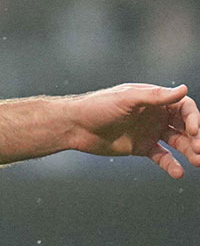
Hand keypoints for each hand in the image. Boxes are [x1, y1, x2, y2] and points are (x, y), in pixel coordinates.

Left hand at [71, 83, 199, 176]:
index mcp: (152, 99)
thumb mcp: (126, 99)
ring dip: (190, 152)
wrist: (75, 126)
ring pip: (178, 142)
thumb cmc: (98, 106)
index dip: (193, 118)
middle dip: (196, 137)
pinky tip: (179, 173)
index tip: (193, 131)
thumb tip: (184, 89)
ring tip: (198, 162)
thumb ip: (155, 96)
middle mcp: (154, 114)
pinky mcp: (142, 147)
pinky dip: (172, 165)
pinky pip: (162, 157)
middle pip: (184, 126)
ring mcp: (149, 131)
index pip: (183, 107)